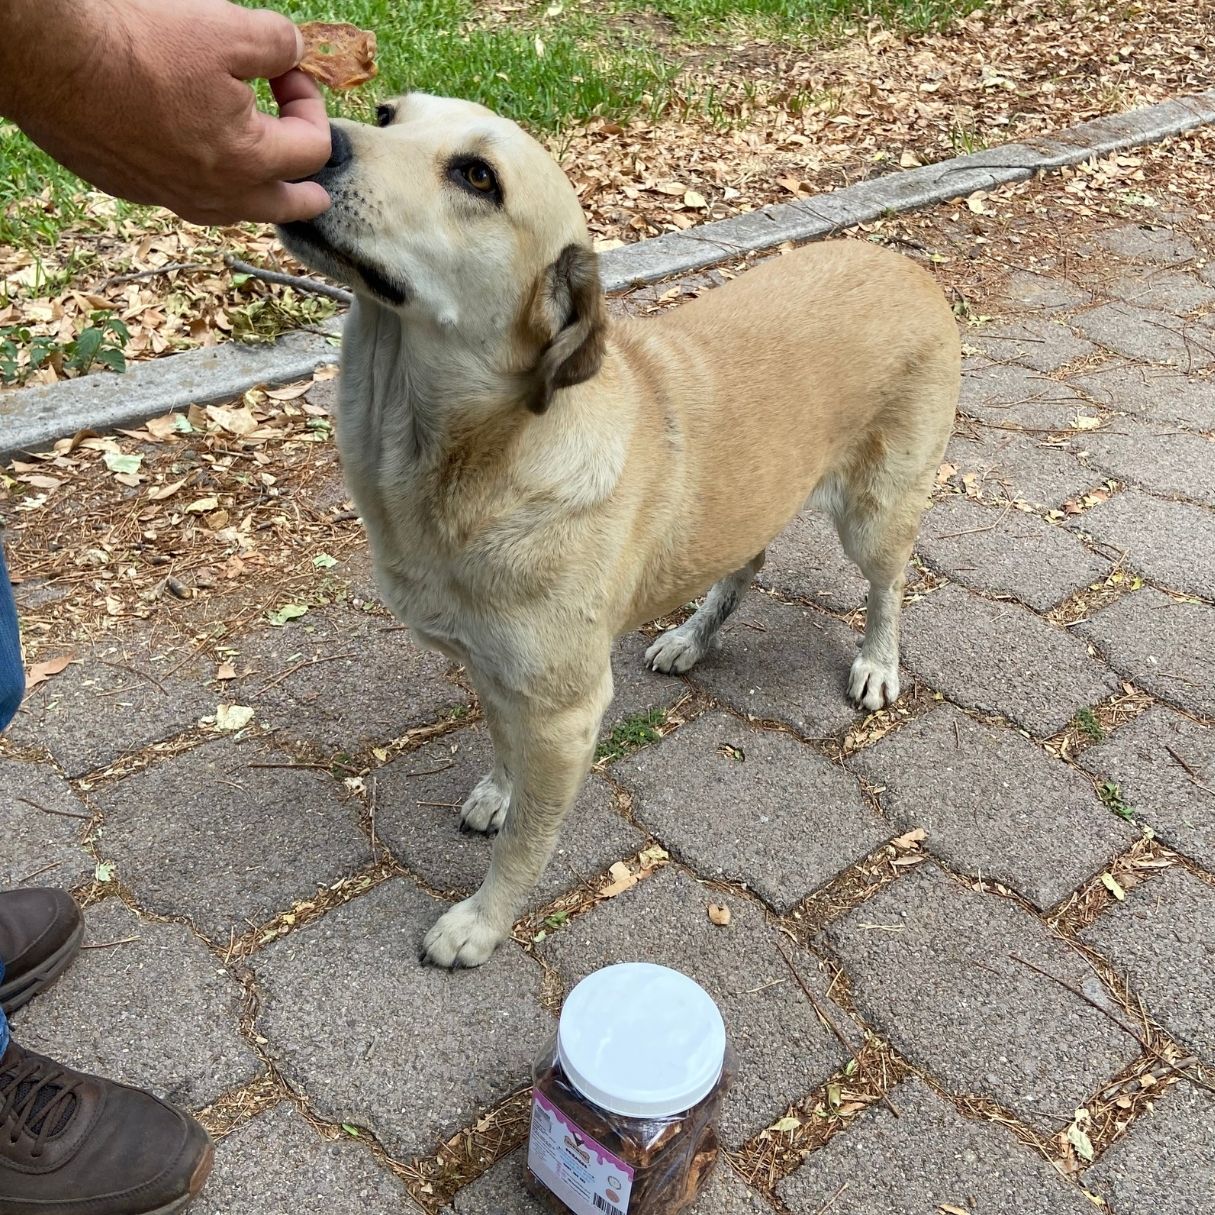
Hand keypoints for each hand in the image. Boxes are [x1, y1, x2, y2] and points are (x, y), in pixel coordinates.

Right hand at [1, 0, 331, 225]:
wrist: (52, 61)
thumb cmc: (141, 46)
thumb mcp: (227, 28)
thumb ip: (277, 43)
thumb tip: (295, 50)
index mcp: (251, 162)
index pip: (313, 149)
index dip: (312, 104)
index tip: (289, 70)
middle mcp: (217, 194)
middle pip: (284, 208)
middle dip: (306, 192)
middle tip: (317, 188)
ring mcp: (173, 196)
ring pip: (233, 211)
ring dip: (256, 196)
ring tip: (263, 185)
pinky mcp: (134, 188)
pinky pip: (185, 199)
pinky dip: (205, 186)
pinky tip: (198, 164)